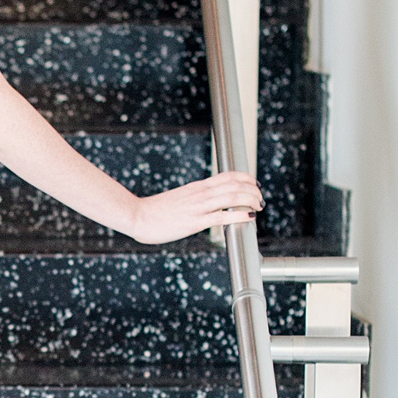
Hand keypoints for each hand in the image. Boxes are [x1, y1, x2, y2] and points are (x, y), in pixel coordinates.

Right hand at [129, 168, 262, 243]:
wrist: (137, 216)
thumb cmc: (153, 212)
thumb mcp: (177, 200)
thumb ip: (192, 200)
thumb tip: (203, 206)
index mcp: (196, 187)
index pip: (227, 176)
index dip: (245, 178)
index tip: (254, 185)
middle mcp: (200, 193)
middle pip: (234, 184)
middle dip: (252, 190)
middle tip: (260, 199)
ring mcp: (198, 206)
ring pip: (232, 196)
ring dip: (250, 200)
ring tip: (259, 206)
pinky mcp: (195, 221)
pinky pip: (222, 215)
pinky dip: (239, 214)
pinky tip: (249, 217)